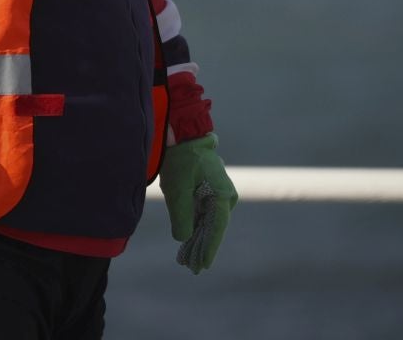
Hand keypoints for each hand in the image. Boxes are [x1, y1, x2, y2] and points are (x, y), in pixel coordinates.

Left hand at [158, 132, 237, 273]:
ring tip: (188, 259)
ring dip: (198, 238)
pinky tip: (188, 240)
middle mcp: (225, 196)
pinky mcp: (208, 190)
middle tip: (192, 268)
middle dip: (202, 247)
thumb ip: (182, 216)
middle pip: (213, 228)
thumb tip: (182, 238)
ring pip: (207, 222)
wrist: (182, 134)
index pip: (216, 229)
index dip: (208, 248)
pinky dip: (195, 225)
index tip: (202, 265)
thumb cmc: (181, 160)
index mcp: (222, 195)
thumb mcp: (178, 190)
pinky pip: (203, 213)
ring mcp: (217, 193)